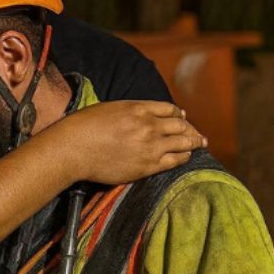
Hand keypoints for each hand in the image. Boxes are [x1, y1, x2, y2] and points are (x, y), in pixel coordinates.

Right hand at [46, 100, 206, 185]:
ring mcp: (150, 146)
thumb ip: (129, 111)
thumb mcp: (109, 109)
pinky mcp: (147, 165)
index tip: (183, 119)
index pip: (169, 110)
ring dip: (193, 142)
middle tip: (197, 134)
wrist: (73, 149)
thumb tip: (140, 115)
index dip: (178, 115)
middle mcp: (149, 125)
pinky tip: (186, 157)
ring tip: (200, 144)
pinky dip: (184, 157)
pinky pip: (175, 160)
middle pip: (180, 126)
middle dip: (190, 129)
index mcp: (139, 108)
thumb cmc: (83, 127)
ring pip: (183, 142)